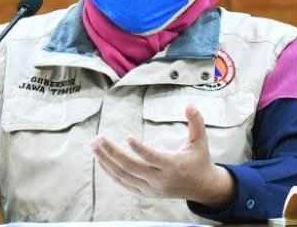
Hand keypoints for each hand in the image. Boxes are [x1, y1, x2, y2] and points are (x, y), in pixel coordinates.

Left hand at [90, 105, 234, 207]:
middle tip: (98, 138)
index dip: (140, 149)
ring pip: (124, 176)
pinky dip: (111, 173)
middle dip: (112, 153)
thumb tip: (190, 104)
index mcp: (173, 165)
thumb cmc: (199, 160)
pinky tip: (101, 161)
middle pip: (131, 167)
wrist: (202, 188)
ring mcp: (151, 188)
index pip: (153, 158)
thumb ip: (196, 122)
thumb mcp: (200, 141)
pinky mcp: (145, 193)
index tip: (127, 137)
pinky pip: (124, 183)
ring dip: (106, 162)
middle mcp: (160, 179)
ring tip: (94, 147)